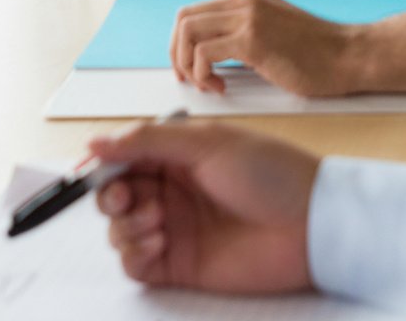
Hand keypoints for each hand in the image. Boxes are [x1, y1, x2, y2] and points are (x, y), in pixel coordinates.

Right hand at [93, 121, 318, 294]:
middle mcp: (171, 191)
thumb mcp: (207, 143)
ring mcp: (174, 228)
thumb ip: (147, 141)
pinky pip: (135, 264)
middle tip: (125, 197)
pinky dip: (134, 253)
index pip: (124, 157)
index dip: (105, 163)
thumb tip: (95, 141)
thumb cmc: (271, 174)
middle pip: (114, 195)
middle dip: (110, 196)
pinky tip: (158, 241)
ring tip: (157, 219)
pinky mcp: (180, 265)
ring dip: (125, 225)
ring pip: (119, 230)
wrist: (310, 224)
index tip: (95, 166)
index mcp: (177, 155)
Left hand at [172, 0, 360, 96]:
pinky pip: (204, 54)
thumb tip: (209, 52)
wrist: (349, 56)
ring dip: (188, 64)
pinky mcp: (252, 39)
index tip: (189, 67)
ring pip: (188, 32)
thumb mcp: (272, 30)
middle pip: (183, 18)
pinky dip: (203, 75)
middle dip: (177, 53)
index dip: (182, 43)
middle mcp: (243, 0)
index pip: (193, 12)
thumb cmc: (318, 53)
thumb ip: (242, 32)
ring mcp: (247, 16)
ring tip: (207, 84)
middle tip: (190, 79)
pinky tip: (221, 87)